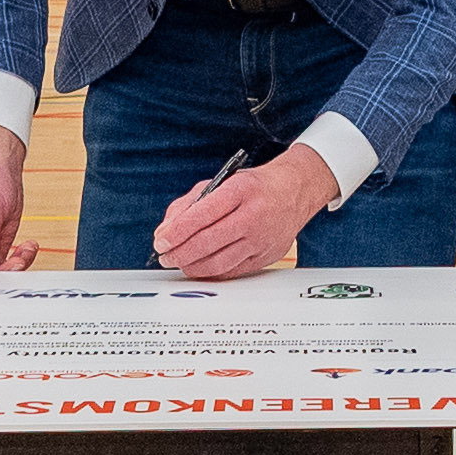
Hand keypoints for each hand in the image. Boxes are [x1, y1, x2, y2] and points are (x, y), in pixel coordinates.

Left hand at [156, 142, 339, 280]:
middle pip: (208, 242)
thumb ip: (190, 204)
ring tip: (178, 262)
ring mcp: (261, 238)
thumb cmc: (254, 187)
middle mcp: (253, 215)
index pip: (202, 214)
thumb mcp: (221, 182)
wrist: (294, 192)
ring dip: (192, 266)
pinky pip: (232, 270)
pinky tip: (198, 267)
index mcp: (240, 191)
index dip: (177, 231)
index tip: (161, 240)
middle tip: (165, 255)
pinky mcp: (266, 256)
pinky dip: (210, 272)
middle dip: (180, 252)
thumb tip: (166, 230)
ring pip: (219, 262)